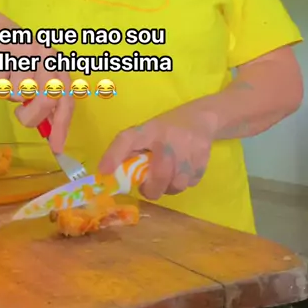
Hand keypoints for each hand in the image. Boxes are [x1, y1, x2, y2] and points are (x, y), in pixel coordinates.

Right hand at [0, 21, 73, 153]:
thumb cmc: (16, 62)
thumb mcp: (34, 83)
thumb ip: (45, 106)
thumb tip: (53, 137)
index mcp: (60, 70)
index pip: (67, 102)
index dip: (62, 126)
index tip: (56, 148)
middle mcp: (51, 58)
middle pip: (46, 100)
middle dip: (30, 114)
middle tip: (19, 111)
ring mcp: (33, 50)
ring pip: (20, 93)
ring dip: (9, 92)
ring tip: (8, 76)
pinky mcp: (12, 44)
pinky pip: (1, 80)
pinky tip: (0, 65)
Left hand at [97, 104, 217, 199]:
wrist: (202, 118)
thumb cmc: (166, 130)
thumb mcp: (145, 133)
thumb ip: (128, 151)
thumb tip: (107, 174)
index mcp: (148, 130)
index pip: (127, 139)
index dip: (114, 155)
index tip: (104, 173)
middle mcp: (168, 139)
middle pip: (160, 176)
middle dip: (152, 189)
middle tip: (148, 187)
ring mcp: (188, 149)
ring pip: (177, 185)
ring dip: (169, 187)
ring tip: (167, 178)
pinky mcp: (203, 158)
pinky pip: (190, 183)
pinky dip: (184, 182)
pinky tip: (183, 171)